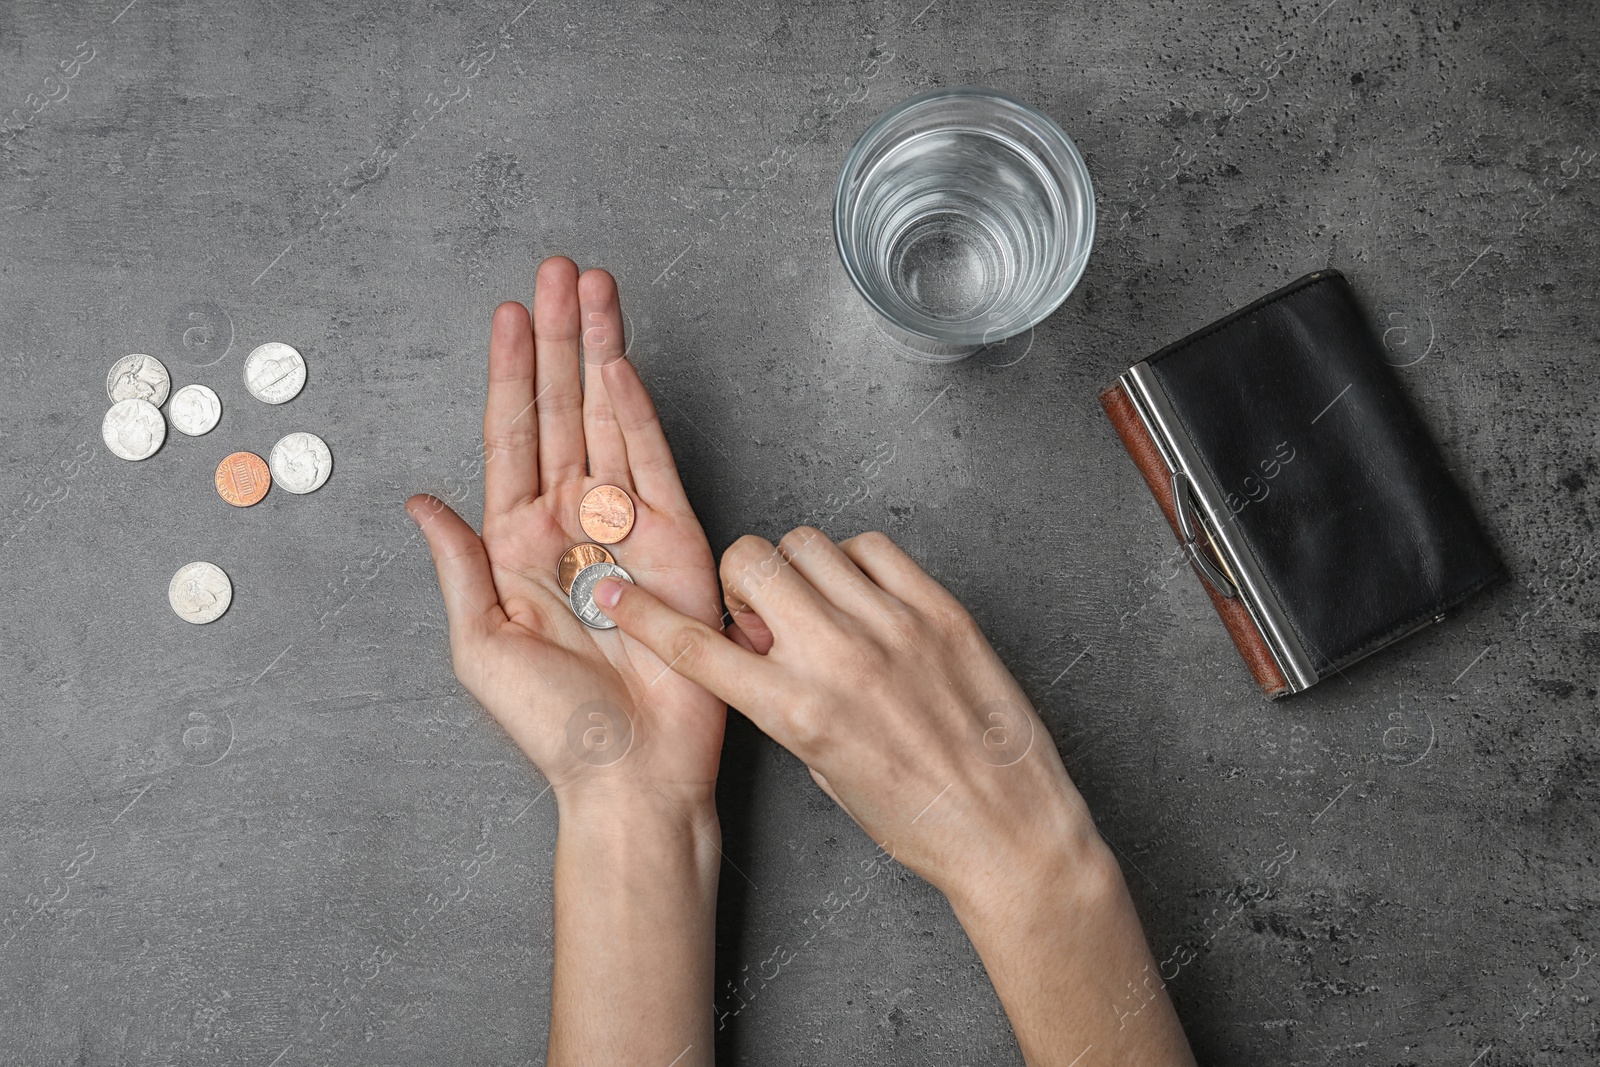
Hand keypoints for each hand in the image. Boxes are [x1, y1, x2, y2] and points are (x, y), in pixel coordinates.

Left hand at [407, 257, 724, 810]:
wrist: (631, 773)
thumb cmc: (556, 727)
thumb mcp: (480, 646)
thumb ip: (458, 566)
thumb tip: (423, 502)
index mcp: (518, 545)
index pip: (511, 438)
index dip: (509, 373)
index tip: (508, 313)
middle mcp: (573, 524)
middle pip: (562, 410)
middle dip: (559, 338)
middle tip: (558, 271)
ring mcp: (627, 526)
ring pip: (609, 420)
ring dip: (600, 352)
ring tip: (593, 288)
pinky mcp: (676, 540)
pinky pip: (653, 463)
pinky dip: (636, 412)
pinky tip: (620, 365)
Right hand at [595, 528, 1194, 1064]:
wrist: (1009, 829)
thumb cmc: (916, 819)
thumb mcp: (821, 770)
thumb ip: (781, 699)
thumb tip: (759, 643)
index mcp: (798, 712)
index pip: (697, 648)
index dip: (646, 618)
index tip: (616, 596)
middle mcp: (840, 658)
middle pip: (752, 562)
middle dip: (744, 584)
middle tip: (765, 615)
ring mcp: (895, 626)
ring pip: (809, 544)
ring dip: (800, 570)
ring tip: (821, 609)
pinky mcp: (941, 610)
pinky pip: (873, 548)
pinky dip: (856, 566)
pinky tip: (867, 603)